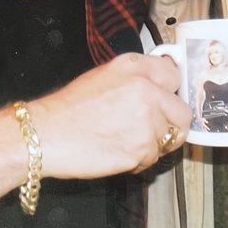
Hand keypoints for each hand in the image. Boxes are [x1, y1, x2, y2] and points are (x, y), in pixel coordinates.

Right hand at [31, 53, 191, 177]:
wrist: (45, 134)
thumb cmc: (68, 109)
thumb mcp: (104, 76)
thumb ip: (136, 78)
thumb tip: (159, 88)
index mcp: (135, 67)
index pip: (174, 77)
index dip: (171, 93)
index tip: (167, 103)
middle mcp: (145, 89)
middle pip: (182, 113)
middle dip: (172, 126)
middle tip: (156, 132)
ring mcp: (146, 120)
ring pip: (167, 139)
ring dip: (151, 145)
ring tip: (123, 141)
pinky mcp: (141, 148)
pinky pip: (152, 158)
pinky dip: (138, 160)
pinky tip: (117, 151)